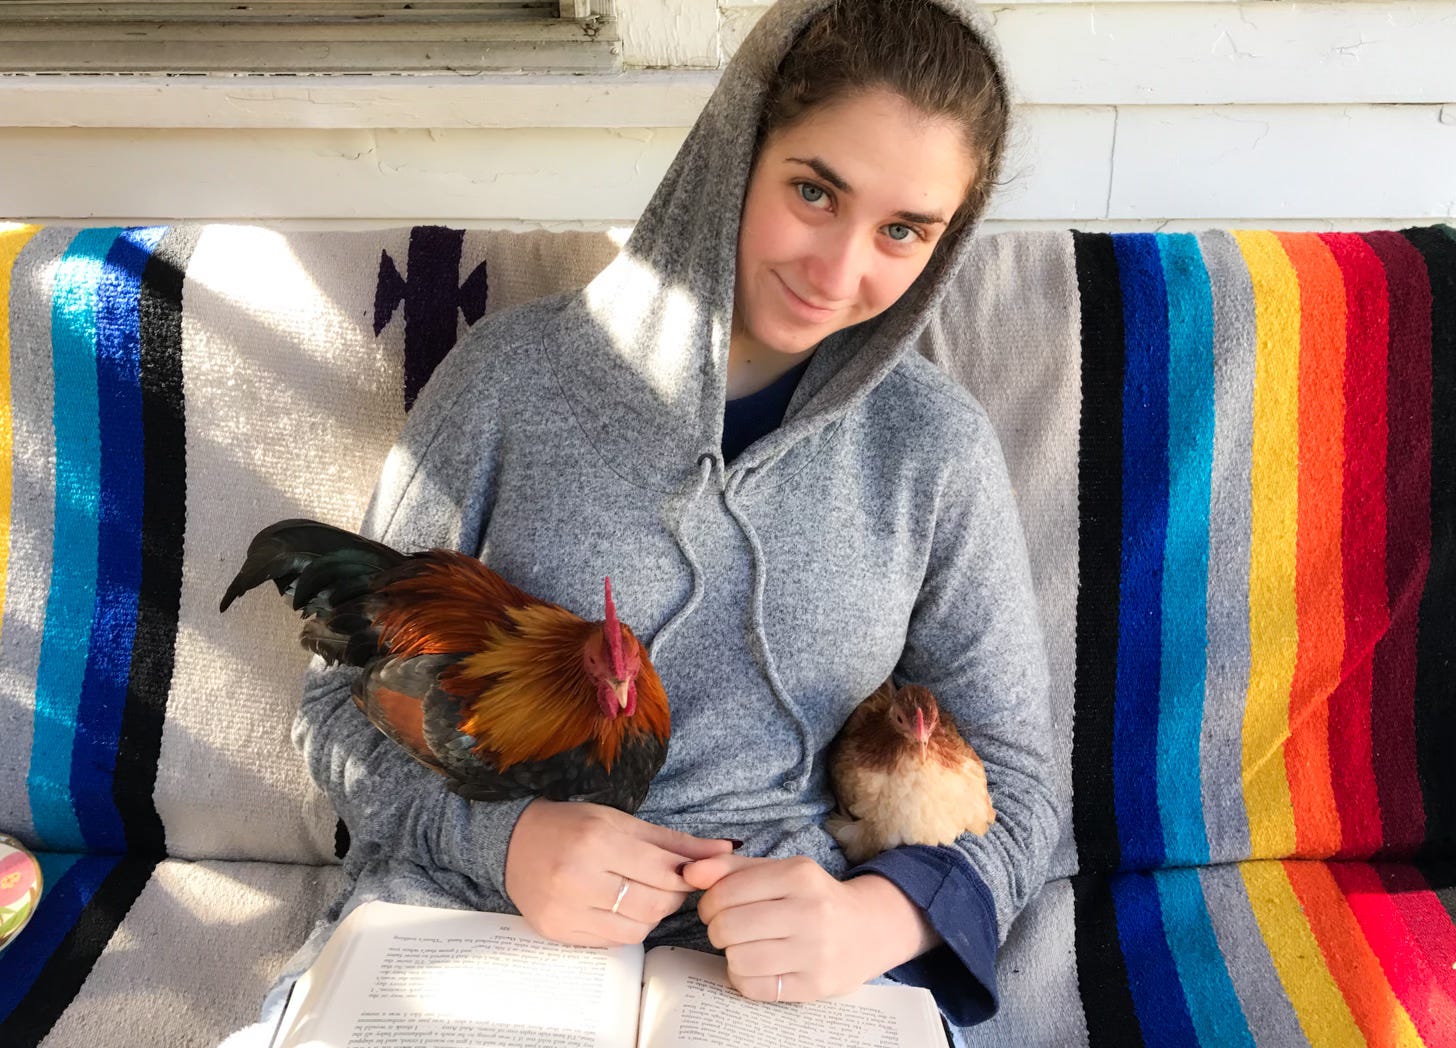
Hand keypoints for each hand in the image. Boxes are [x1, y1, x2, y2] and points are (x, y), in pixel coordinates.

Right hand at [504, 799, 733, 947]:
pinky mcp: (557, 931)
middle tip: (666, 884)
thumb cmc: (574, 825)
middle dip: (670, 897)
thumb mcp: (623, 821)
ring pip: (636, 930)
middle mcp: (579, 876)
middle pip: (653, 905)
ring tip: (641, 895)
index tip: (689, 872)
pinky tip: (618, 909)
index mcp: (598, 840)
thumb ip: (675, 841)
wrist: (513, 842)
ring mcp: (565, 909)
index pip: (663, 871)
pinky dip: (625, 928)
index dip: (685, 876)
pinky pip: (611, 942)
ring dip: (650, 916)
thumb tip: (726, 850)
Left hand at [683, 855, 934, 1002]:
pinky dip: (744, 978)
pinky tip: (756, 966)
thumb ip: (731, 869)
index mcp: (800, 875)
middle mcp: (811, 912)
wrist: (868, 929)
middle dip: (717, 929)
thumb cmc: (813, 897)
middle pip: (729, 926)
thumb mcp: (779, 872)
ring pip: (738, 959)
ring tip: (744, 946)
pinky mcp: (814, 986)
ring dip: (731, 954)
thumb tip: (688, 872)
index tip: (714, 907)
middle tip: (726, 928)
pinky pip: (754, 988)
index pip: (727, 891)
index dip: (708, 902)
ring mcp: (815, 952)